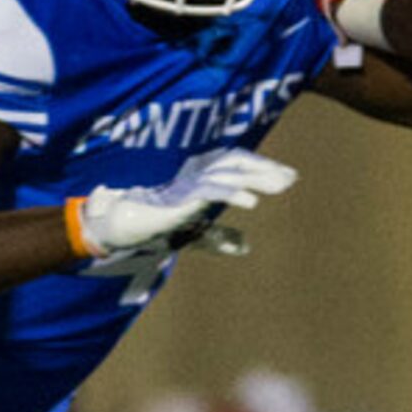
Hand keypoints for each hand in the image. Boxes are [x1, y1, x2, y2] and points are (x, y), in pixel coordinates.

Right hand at [70, 148, 297, 258]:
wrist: (120, 228)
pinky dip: (231, 193)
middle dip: (265, 170)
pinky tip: (251, 202)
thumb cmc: (154, 227)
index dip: (262, 169)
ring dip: (254, 178)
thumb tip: (246, 246)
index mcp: (202, 181)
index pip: (237, 166)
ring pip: (227, 174)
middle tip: (291, 178)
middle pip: (236, 165)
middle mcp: (197, 178)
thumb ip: (219, 238)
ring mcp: (188, 185)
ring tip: (280, 186)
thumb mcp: (194, 235)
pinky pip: (209, 191)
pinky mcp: (179, 199)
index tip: (289, 177)